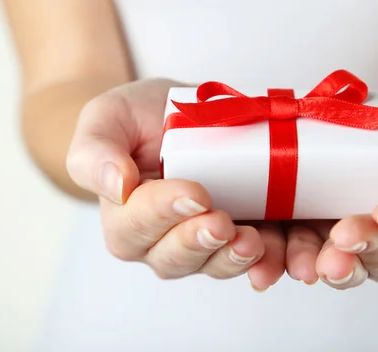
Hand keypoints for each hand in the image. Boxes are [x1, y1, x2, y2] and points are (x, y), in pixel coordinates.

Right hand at [66, 79, 284, 288]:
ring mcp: (207, 240)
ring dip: (235, 258)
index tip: (193, 193)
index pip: (136, 227)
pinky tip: (283, 255)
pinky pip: (257, 257)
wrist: (183, 114)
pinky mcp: (244, 232)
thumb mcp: (108, 118)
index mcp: (127, 217)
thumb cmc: (140, 119)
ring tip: (253, 241)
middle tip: (223, 222)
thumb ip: (94, 151)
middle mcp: (164, 239)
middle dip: (201, 243)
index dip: (163, 214)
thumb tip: (116, 186)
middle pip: (176, 258)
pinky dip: (271, 259)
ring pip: (216, 264)